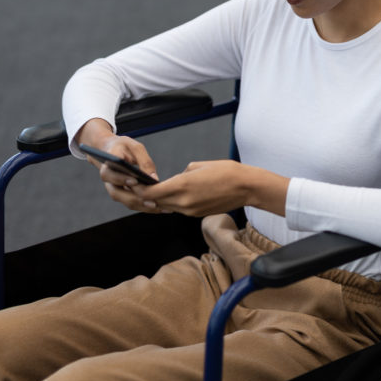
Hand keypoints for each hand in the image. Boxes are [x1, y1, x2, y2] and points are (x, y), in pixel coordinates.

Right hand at [76, 119, 161, 212]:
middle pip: (117, 193)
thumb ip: (144, 161)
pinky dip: (145, 206)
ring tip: (159, 207)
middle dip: (134, 199)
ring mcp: (114, 188)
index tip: (135, 181)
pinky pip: (132, 202)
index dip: (121, 179)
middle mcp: (108, 180)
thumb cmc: (124, 147)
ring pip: (125, 201)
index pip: (110, 174)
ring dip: (142, 206)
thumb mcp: (135, 147)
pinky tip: (159, 207)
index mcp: (107, 165)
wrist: (112, 151)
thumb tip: (154, 179)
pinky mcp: (123, 194)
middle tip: (152, 202)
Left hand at [140, 160, 288, 217]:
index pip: (152, 193)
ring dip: (160, 200)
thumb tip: (175, 180)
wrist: (246, 188)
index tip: (134, 183)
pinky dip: (174, 203)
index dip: (140, 189)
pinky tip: (175, 196)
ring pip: (167, 207)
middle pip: (156, 202)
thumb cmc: (226, 171)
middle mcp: (184, 202)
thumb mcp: (199, 165)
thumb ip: (182, 174)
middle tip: (140, 187)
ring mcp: (191, 211)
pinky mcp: (197, 215)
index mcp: (182, 186)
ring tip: (156, 191)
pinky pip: (180, 209)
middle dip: (147, 195)